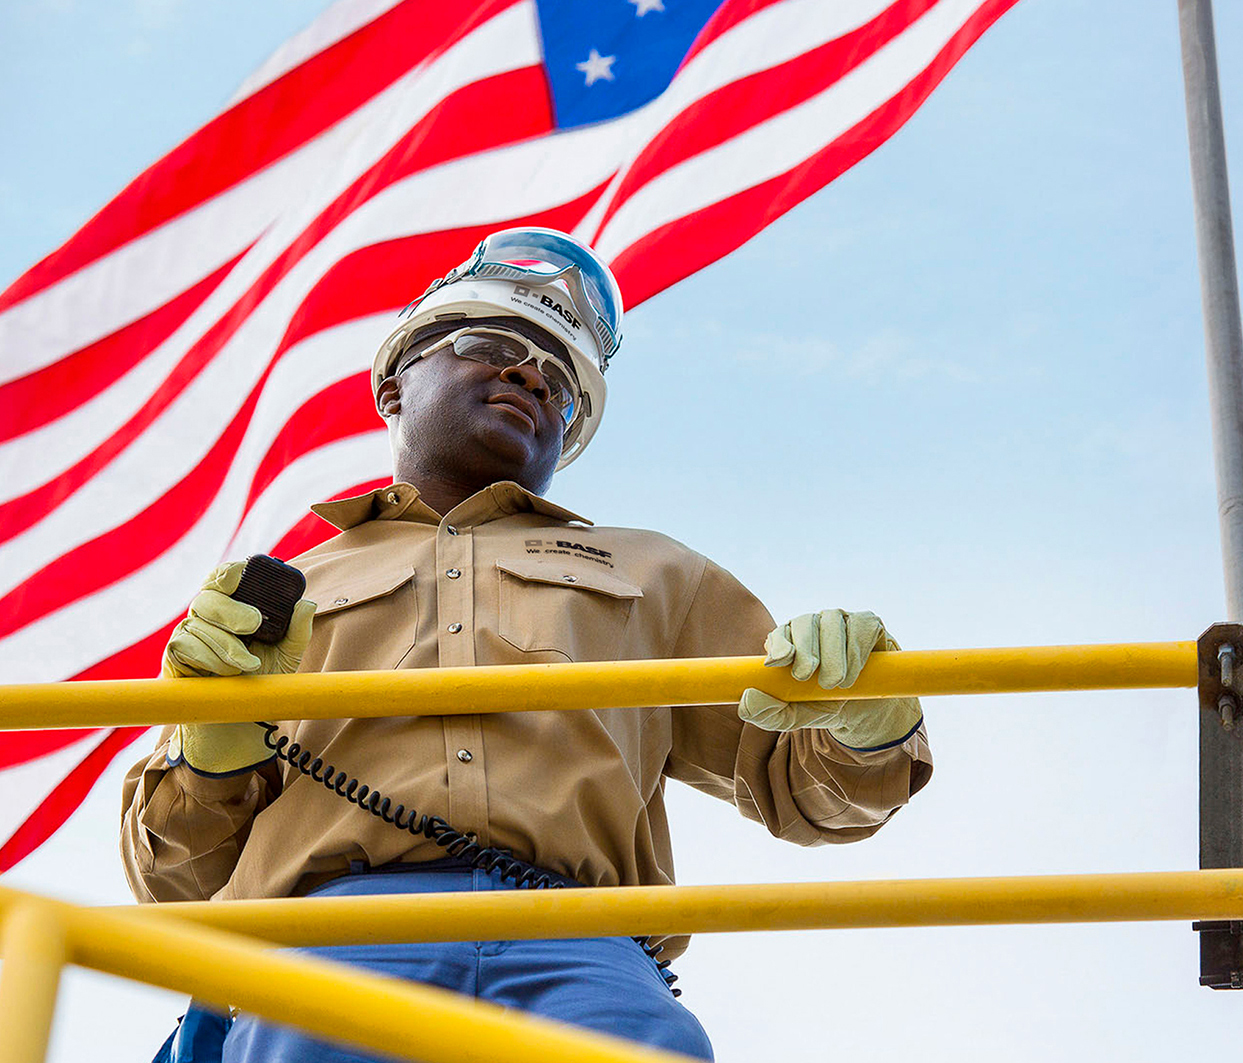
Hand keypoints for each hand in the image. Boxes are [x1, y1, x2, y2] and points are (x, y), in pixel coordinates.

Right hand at [162, 561, 314, 774]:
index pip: (223, 577)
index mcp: (232, 604)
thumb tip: (307, 604)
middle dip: (232, 610)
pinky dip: (211, 660)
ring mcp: (187, 632)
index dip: (229, 571)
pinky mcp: (174, 654)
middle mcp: (206, 613)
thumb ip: (298, 629)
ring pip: (200, 625)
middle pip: (209, 596)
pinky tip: (227, 673)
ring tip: (248, 665)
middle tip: (254, 625)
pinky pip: (187, 647)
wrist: (241, 714)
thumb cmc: (263, 676)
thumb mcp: (287, 653)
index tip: (242, 572)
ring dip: (228, 647)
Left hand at [737, 609, 921, 749]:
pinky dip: (856, 650)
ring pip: (832, 622)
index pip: (779, 634)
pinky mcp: (867, 623)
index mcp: (789, 642)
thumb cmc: (824, 706)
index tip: (778, 663)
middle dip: (804, 649)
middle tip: (806, 677)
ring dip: (833, 655)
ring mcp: (840, 621)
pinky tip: (854, 673)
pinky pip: (861, 626)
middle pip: (804, 622)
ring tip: (836, 683)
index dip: (778, 644)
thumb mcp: (797, 717)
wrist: (866, 710)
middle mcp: (812, 626)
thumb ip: (770, 714)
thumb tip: (746, 700)